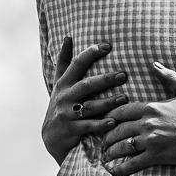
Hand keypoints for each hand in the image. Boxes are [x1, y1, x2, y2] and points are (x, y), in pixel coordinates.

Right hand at [42, 39, 131, 164]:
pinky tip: (114, 122)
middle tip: (123, 75)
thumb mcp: (59, 84)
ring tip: (124, 98)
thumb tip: (68, 37)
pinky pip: (88, 127)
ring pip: (89, 107)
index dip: (91, 53)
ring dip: (107, 102)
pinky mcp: (71, 130)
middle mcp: (64, 97)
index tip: (108, 46)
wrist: (51, 138)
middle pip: (85, 85)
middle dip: (104, 80)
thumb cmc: (61, 106)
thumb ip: (64, 62)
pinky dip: (101, 125)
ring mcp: (67, 114)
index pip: (77, 64)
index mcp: (64, 84)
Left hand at [100, 62, 175, 175]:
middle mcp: (148, 123)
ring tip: (105, 156)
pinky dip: (120, 169)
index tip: (102, 120)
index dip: (108, 116)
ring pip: (122, 146)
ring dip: (110, 152)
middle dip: (106, 136)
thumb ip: (169, 76)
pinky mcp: (156, 156)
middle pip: (117, 129)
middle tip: (100, 141)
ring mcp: (151, 140)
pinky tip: (112, 172)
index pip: (121, 110)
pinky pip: (133, 163)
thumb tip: (154, 64)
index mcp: (151, 107)